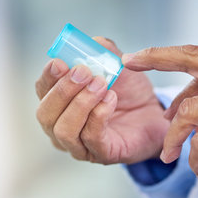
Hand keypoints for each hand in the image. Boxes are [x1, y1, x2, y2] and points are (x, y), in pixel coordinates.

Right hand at [35, 37, 168, 163]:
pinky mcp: (101, 154)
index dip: (48, 77)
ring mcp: (79, 145)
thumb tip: (93, 42)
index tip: (60, 62)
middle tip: (83, 72)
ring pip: (65, 130)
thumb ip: (103, 51)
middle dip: (62, 91)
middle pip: (45, 115)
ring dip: (81, 104)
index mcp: (59, 103)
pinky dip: (99, 116)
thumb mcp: (116, 66)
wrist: (155, 113)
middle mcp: (61, 126)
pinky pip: (91, 138)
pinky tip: (111, 99)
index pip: (42, 91)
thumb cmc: (129, 91)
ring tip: (102, 85)